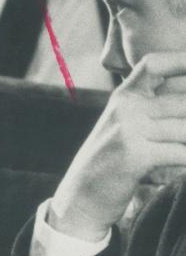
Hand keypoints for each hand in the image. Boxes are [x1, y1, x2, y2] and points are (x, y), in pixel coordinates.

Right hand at [48, 52, 185, 240]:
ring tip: (184, 150)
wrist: (81, 195)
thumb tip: (184, 107)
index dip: (181, 60)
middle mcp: (125, 106)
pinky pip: (180, 153)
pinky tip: (183, 170)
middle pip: (182, 101)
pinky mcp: (133, 153)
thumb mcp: (128, 129)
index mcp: (123, 96)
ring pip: (185, 129)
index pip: (154, 64)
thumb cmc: (114, 162)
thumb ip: (155, 112)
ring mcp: (128, 128)